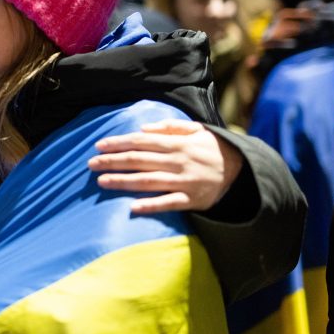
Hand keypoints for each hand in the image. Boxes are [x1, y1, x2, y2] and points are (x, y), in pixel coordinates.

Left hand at [88, 119, 243, 214]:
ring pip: (148, 181)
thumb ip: (169, 127)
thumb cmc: (211, 148)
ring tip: (102, 182)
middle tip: (91, 164)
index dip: (118, 143)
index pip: (140, 142)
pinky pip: (168, 203)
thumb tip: (143, 128)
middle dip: (113, 162)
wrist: (242, 169)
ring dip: (123, 181)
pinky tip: (133, 207)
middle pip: (139, 161)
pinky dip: (151, 205)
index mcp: (176, 144)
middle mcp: (178, 161)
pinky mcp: (192, 200)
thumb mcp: (195, 129)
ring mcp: (184, 181)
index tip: (98, 145)